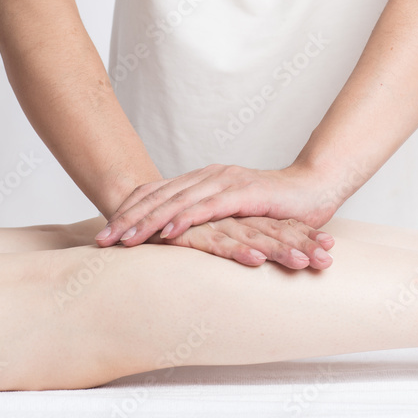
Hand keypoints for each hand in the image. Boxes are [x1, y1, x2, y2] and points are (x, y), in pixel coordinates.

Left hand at [95, 163, 344, 262]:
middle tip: (101, 241)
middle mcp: (210, 176)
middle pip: (159, 196)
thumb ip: (207, 222)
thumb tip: (177, 241)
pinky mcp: (245, 193)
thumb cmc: (277, 207)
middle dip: (127, 219)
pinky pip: (209, 207)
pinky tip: (167, 232)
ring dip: (149, 221)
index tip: (103, 236)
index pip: (157, 194)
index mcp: (203, 180)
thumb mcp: (232, 217)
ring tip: (125, 240)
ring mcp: (227, 182)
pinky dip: (186, 219)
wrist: (316, 189)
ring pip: (178, 201)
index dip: (128, 214)